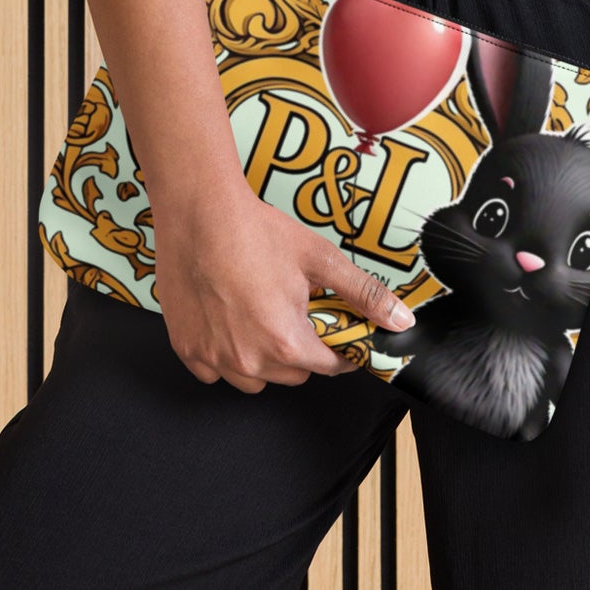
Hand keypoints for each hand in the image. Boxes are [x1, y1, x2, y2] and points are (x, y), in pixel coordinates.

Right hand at [150, 183, 416, 393]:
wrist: (200, 212)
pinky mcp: (187, 349)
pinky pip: (216, 370)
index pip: (329, 366)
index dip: (341, 348)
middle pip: (293, 375)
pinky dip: (225, 354)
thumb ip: (364, 293)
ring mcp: (214, 358)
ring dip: (264, 357)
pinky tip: (229, 320)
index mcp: (286, 342)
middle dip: (302, 350)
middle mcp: (249, 360)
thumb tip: (402, 320)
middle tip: (297, 311)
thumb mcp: (320, 259)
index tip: (338, 331)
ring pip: (255, 378)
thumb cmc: (257, 232)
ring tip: (262, 315)